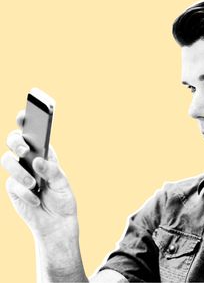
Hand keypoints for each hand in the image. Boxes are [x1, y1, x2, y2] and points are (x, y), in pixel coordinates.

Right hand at [1, 110, 77, 237]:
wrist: (56, 222)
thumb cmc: (62, 198)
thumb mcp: (62, 183)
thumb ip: (52, 171)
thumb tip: (37, 161)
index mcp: (44, 153)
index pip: (33, 134)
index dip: (26, 121)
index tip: (24, 114)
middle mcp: (29, 160)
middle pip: (14, 142)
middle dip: (16, 142)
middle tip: (24, 150)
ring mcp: (19, 173)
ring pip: (6, 160)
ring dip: (19, 171)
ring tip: (34, 183)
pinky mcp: (13, 189)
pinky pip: (12, 184)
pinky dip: (25, 192)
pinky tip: (36, 198)